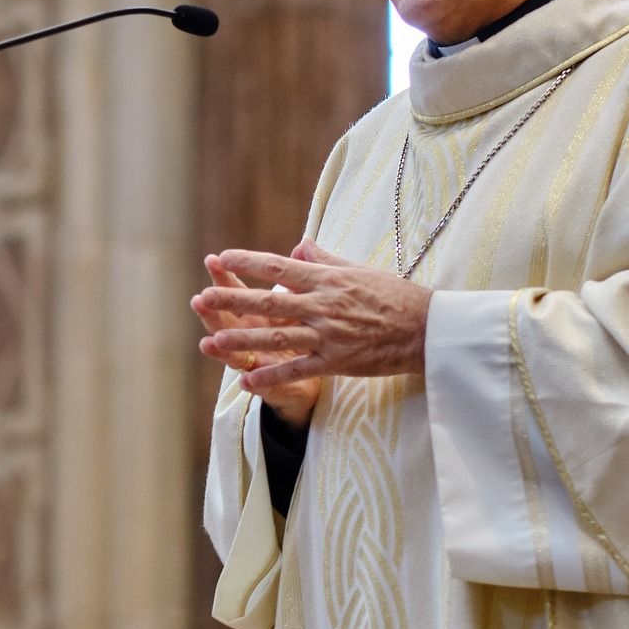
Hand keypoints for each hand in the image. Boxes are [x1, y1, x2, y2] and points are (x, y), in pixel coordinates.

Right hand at [191, 253, 323, 426]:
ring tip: (207, 344)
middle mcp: (251, 337)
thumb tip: (303, 245)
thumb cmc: (309, 330)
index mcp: (259, 313)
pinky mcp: (274, 385)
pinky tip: (243, 383)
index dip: (226, 277)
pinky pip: (265, 385)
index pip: (238, 291)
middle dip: (213, 312)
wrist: (325, 369)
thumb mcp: (308, 301)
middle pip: (228, 323)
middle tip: (199, 300)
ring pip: (236, 355)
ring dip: (222, 351)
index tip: (213, 260)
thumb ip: (300, 277)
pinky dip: (256, 384)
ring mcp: (259, 362)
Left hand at [194, 240, 432, 400]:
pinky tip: (246, 382)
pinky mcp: (337, 361)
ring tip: (212, 341)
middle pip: (269, 302)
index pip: (279, 266)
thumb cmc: (396, 296)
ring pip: (277, 337)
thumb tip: (299, 246)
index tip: (222, 257)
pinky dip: (271, 377)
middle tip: (201, 297)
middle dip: (233, 300)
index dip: (249, 262)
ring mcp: (328, 335)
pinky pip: (298, 370)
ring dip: (242, 340)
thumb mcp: (360, 270)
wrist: (427, 329)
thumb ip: (326, 260)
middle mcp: (323, 305)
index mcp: (328, 280)